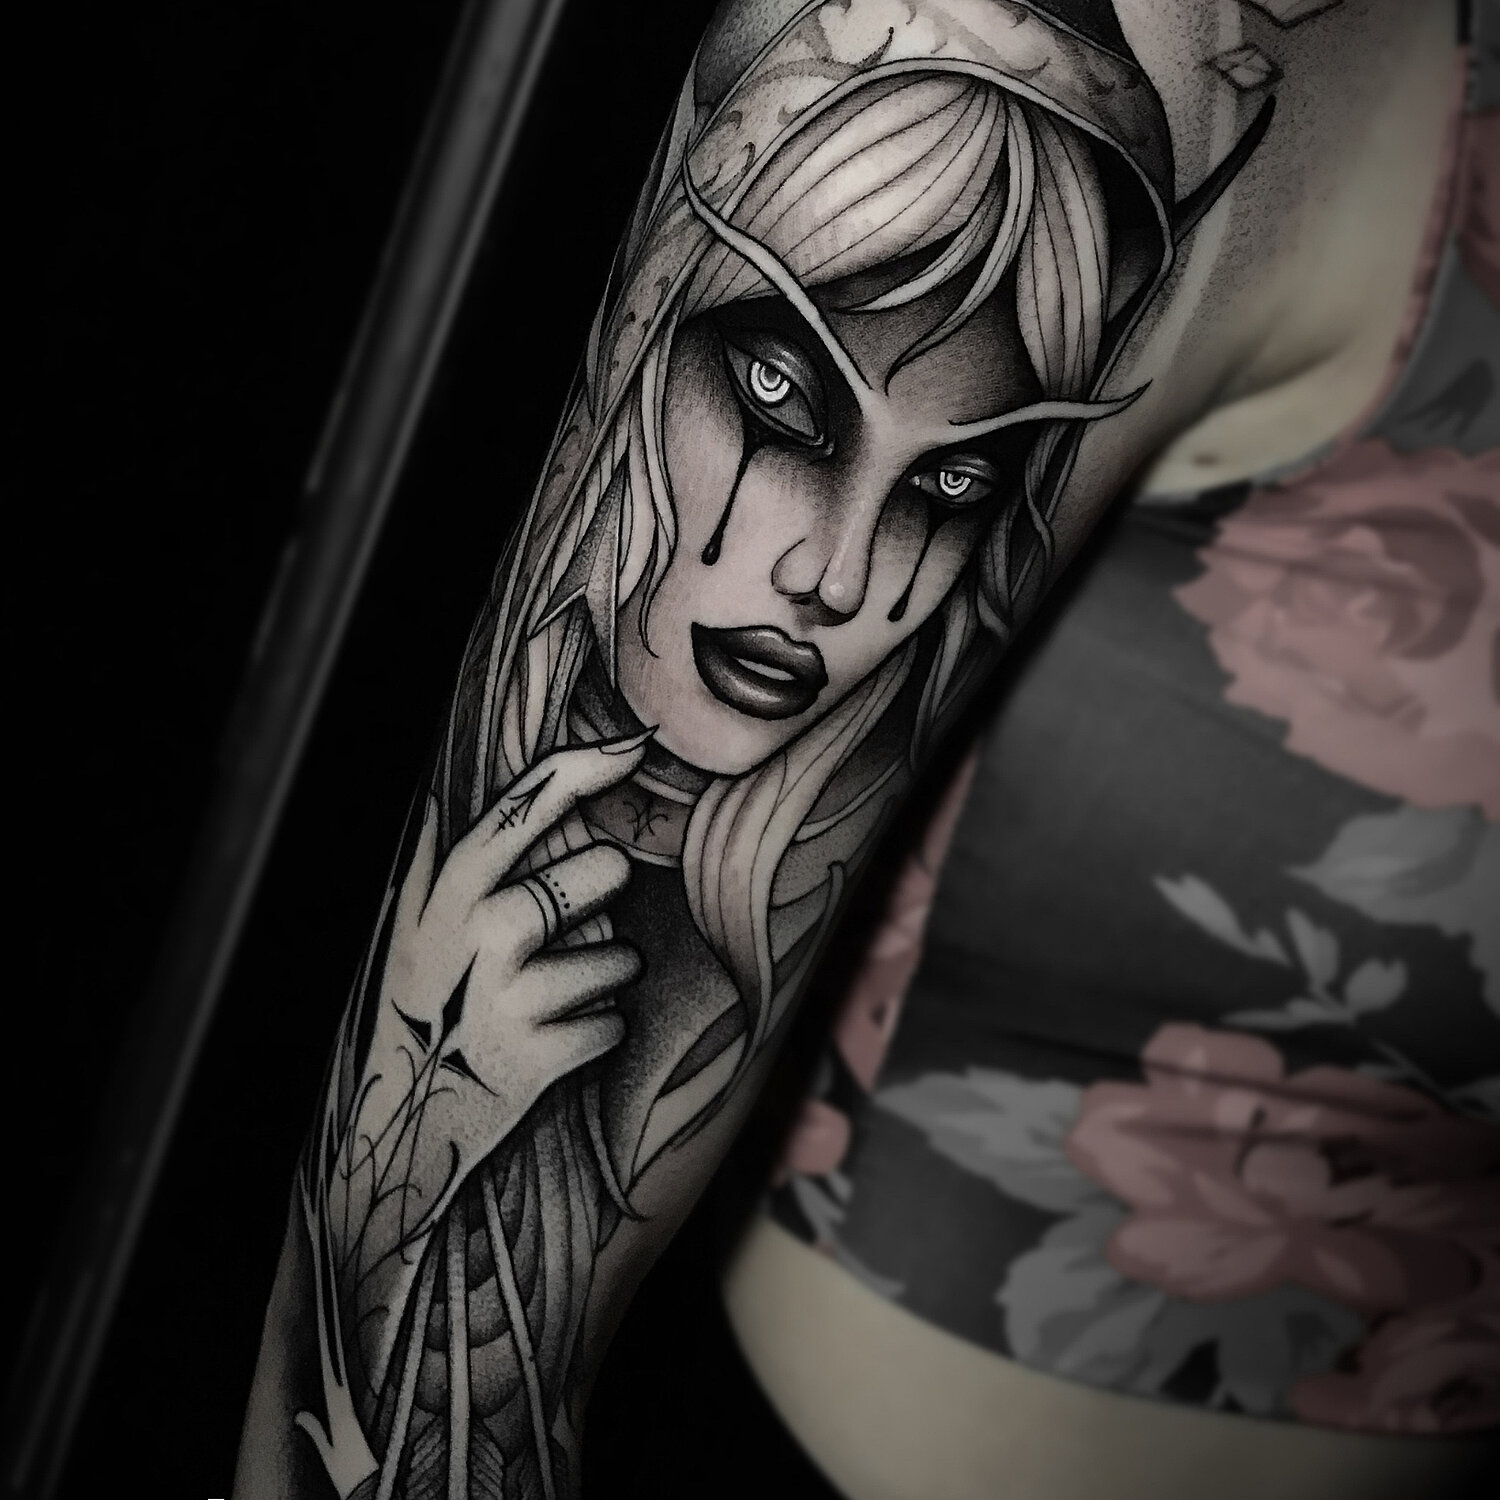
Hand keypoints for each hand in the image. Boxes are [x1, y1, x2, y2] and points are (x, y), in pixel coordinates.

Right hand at [360, 735, 649, 1205]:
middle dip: (601, 895)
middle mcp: (479, 935)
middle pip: (596, 873)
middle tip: (560, 934)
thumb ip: (440, 863)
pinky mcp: (540, 1058)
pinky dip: (596, 1033)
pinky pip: (614, 1023)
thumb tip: (440, 787)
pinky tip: (549, 1043)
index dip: (581, 769)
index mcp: (446, 895)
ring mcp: (510, 998)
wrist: (401, 1128)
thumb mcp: (411, 931)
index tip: (636, 742)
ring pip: (618, 953)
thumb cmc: (421, 1011)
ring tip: (547, 1000)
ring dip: (603, 975)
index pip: (520, 809)